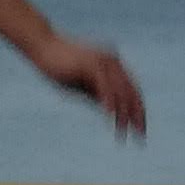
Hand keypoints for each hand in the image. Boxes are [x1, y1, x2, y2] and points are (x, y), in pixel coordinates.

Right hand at [26, 31, 147, 137]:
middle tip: (141, 136)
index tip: (140, 129)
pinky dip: (109, 102)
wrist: (44, 47)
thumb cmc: (62, 66)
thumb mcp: (84, 85)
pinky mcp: (92, 63)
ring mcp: (104, 60)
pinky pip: (105, 86)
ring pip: (120, 90)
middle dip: (137, 115)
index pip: (132, 89)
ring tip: (124, 132)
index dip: (138, 110)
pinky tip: (110, 117)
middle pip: (132, 91)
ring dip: (124, 113)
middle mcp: (113, 61)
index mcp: (113, 64)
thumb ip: (99, 94)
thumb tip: (113, 112)